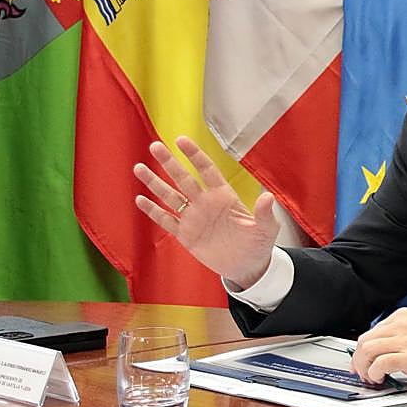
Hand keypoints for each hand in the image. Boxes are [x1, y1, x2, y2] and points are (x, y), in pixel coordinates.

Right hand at [133, 136, 277, 286]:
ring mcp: (194, 218)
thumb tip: (268, 196)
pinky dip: (153, 211)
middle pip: (184, 179)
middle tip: (154, 146)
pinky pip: (167, 220)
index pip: (207, 170)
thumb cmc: (259, 244)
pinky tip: (140, 199)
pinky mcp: (185, 235)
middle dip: (169, 163)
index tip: (181, 140)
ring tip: (139, 168)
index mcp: (224, 197)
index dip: (195, 155)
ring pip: (170, 197)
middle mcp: (206, 203)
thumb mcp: (266, 228)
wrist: (247, 266)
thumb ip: (264, 213)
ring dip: (155, 183)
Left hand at [351, 308, 406, 390]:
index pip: (369, 333)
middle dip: (358, 361)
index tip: (360, 363)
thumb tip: (370, 353)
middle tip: (363, 373)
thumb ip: (395, 338)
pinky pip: (380, 363)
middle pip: (364, 341)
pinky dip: (374, 373)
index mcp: (403, 317)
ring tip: (372, 377)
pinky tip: (380, 378)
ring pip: (367, 350)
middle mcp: (403, 324)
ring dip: (363, 368)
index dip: (360, 352)